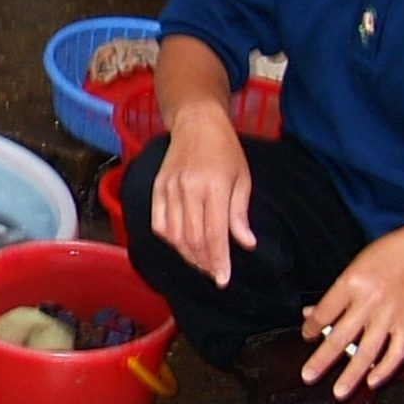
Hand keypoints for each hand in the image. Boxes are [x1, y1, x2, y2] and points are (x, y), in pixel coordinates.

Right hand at [148, 105, 255, 286]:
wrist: (197, 123)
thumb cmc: (225, 151)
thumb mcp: (242, 179)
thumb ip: (240, 214)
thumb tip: (245, 244)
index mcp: (214, 186)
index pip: (214, 234)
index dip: (218, 261)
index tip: (223, 280)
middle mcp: (188, 189)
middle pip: (193, 240)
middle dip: (204, 262)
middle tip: (215, 273)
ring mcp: (169, 189)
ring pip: (174, 236)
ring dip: (188, 255)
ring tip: (202, 263)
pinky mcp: (157, 189)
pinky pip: (159, 224)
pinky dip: (170, 240)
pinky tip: (183, 245)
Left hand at [298, 221, 403, 396]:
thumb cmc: (386, 256)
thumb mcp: (353, 268)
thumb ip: (334, 295)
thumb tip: (311, 316)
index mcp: (351, 284)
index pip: (324, 314)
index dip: (311, 328)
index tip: (307, 336)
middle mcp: (370, 302)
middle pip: (341, 337)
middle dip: (322, 360)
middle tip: (308, 376)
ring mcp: (390, 315)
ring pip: (368, 351)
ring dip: (351, 375)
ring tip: (339, 391)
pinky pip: (396, 352)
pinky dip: (384, 370)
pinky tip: (372, 382)